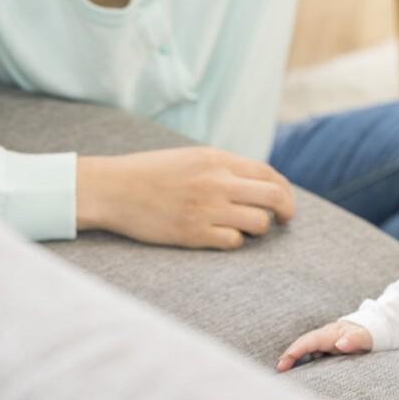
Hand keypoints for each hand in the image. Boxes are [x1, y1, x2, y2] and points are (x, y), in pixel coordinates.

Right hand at [76, 147, 295, 249]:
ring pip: (259, 222)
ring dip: (260, 228)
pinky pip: (234, 242)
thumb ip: (224, 167)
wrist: (112, 189)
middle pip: (274, 197)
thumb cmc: (151, 173)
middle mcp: (216, 181)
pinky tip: (224, 237)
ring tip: (247, 228)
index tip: (285, 201)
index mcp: (216, 159)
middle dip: (286, 210)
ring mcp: (206, 209)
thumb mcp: (191, 158)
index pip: (269, 174)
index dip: (285, 190)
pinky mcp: (193, 234)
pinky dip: (235, 241)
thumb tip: (259, 182)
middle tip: (284, 219)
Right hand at [276, 321, 372, 372]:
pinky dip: (300, 360)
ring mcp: (322, 342)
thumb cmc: (366, 335)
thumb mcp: (364, 338)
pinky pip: (309, 353)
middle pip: (303, 343)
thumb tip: (340, 344)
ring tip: (281, 371)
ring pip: (304, 348)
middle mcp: (323, 336)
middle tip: (279, 369)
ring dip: (292, 357)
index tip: (286, 359)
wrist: (369, 330)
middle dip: (289, 354)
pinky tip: (294, 371)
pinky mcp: (324, 348)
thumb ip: (354, 340)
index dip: (297, 349)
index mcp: (331, 334)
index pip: (310, 340)